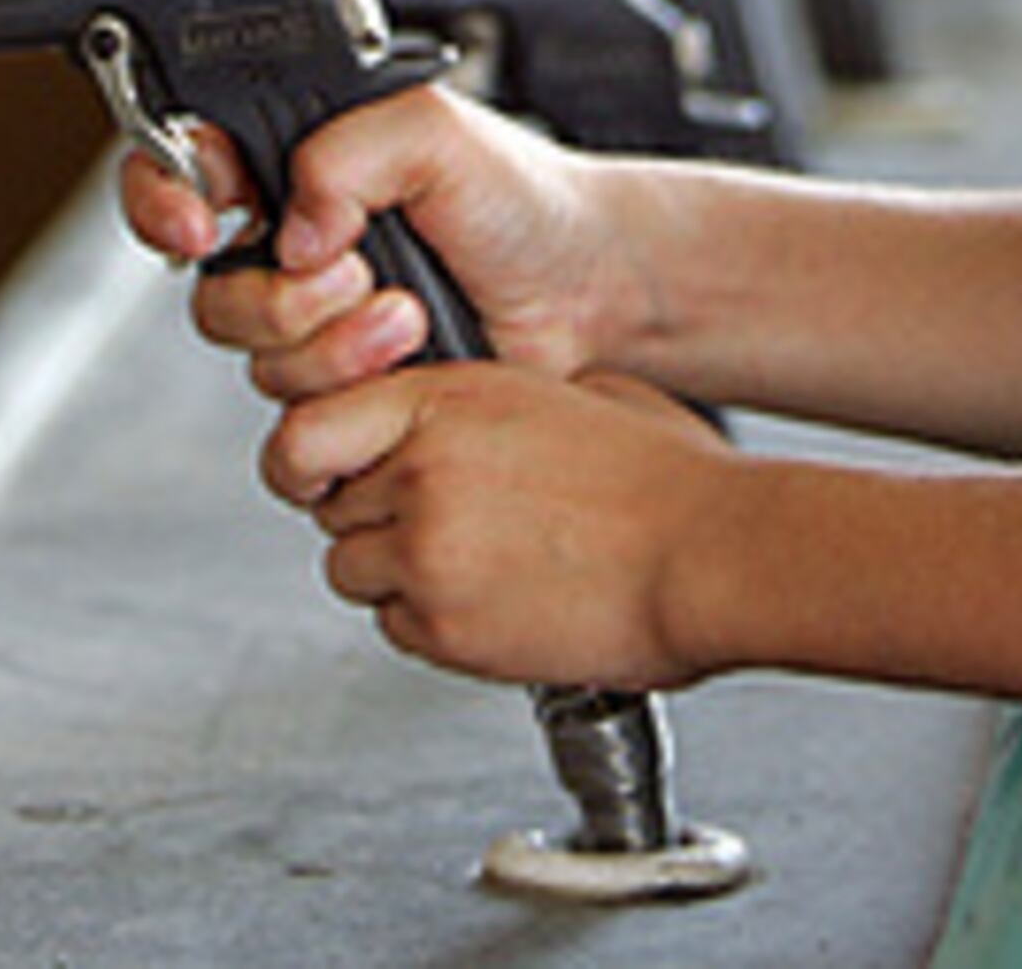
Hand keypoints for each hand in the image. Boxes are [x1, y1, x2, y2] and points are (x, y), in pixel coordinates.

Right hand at [113, 82, 642, 397]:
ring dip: (331, 345)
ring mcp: (315, 324)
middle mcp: (291, 245)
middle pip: (209, 290)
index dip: (165, 200)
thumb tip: (292, 227)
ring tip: (409, 315)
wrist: (587, 291)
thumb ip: (347, 150)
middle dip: (280, 297)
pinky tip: (411, 362)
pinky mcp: (344, 392)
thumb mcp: (435, 131)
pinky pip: (297, 419)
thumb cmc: (523, 201)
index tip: (203, 224)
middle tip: (354, 272)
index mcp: (294, 163)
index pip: (180, 170)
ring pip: (254, 359)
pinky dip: (352, 393)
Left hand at [265, 362, 734, 689]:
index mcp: (444, 400)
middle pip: (331, 507)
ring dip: (399, 575)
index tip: (326, 474)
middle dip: (375, 518)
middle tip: (444, 527)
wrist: (713, 556)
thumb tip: (455, 425)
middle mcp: (420, 472)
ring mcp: (427, 554)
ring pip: (353, 573)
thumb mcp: (570, 392)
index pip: (308, 429)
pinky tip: (499, 605)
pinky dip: (432, 624)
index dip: (314, 458)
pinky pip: (396, 629)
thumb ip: (486, 404)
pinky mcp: (445, 629)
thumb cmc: (666, 479)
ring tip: (479, 569)